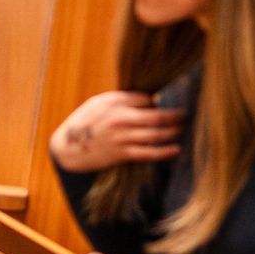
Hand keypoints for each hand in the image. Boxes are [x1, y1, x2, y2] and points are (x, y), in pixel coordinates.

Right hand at [49, 91, 184, 173]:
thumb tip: (149, 99)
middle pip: (156, 117)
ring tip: (183, 128)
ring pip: (155, 135)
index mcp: (116, 103)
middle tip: (186, 114)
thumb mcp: (100, 102)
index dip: (160, 102)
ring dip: (173, 132)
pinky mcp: (122, 154)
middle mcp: (121, 120)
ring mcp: (123, 138)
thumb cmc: (85, 120)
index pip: (146, 99)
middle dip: (174, 116)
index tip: (170, 103)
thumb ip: (123, 99)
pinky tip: (175, 149)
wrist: (68, 147)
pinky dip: (164, 151)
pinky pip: (148, 153)